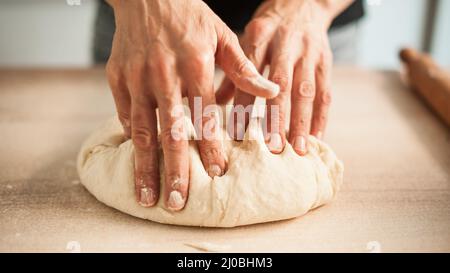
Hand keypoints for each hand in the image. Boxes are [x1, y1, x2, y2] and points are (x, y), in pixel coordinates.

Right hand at [105, 0, 278, 209]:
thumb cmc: (189, 16)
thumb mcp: (222, 35)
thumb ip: (244, 67)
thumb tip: (272, 93)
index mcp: (194, 64)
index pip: (205, 116)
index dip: (210, 147)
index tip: (217, 174)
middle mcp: (163, 75)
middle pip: (169, 132)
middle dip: (174, 170)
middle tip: (178, 201)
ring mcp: (136, 78)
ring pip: (142, 131)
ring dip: (145, 166)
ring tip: (147, 195)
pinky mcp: (117, 79)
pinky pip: (125, 114)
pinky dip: (133, 138)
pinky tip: (138, 159)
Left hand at [217, 0, 351, 154]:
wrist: (304, 2)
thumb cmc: (269, 27)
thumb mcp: (247, 38)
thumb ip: (233, 70)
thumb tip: (216, 103)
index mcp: (260, 36)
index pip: (250, 74)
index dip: (245, 104)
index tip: (238, 134)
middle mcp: (286, 44)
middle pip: (281, 84)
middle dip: (277, 118)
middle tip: (272, 148)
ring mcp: (309, 52)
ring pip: (306, 91)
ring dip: (302, 122)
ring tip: (297, 149)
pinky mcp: (326, 60)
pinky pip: (325, 91)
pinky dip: (321, 117)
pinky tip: (316, 138)